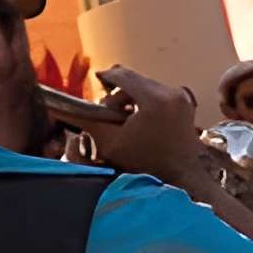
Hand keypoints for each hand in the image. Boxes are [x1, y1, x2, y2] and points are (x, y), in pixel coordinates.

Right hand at [93, 66, 204, 183]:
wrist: (181, 177)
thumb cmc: (146, 165)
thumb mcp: (110, 144)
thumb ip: (89, 122)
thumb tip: (67, 108)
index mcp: (154, 99)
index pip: (123, 75)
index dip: (106, 76)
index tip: (97, 79)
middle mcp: (171, 92)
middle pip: (136, 80)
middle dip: (119, 93)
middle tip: (109, 112)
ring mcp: (181, 97)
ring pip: (147, 86)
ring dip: (133, 98)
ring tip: (125, 119)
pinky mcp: (185, 104)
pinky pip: (159, 94)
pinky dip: (147, 102)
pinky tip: (140, 121)